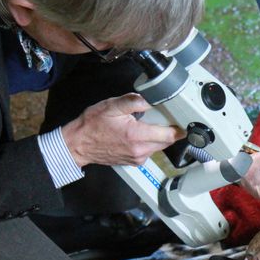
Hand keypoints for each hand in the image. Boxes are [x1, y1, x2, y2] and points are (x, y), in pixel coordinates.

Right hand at [61, 93, 184, 166]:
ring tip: (147, 124)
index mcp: (137, 136)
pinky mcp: (134, 162)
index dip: (179, 127)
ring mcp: (138, 158)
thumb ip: (134, 101)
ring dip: (158, 135)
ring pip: (159, 146)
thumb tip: (152, 97)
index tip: (182, 119)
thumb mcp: (112, 106)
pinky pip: (149, 151)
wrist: (78, 145)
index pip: (170, 135)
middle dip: (168, 129)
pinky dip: (149, 142)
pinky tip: (138, 133)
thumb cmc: (92, 125)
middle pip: (167, 141)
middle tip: (163, 117)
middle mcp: (140, 150)